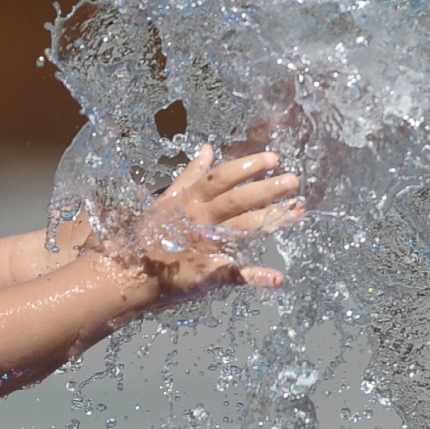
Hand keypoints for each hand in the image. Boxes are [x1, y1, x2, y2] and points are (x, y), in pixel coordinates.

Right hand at [133, 145, 300, 294]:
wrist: (131, 272)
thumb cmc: (150, 234)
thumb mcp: (167, 199)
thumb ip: (191, 175)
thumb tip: (208, 149)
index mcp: (190, 200)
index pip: (221, 178)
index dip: (246, 167)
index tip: (272, 159)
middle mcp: (200, 220)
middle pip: (236, 201)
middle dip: (265, 190)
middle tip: (293, 181)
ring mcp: (205, 246)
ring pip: (242, 230)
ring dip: (271, 221)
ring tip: (298, 212)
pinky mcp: (207, 273)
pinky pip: (235, 275)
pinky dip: (256, 278)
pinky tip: (277, 279)